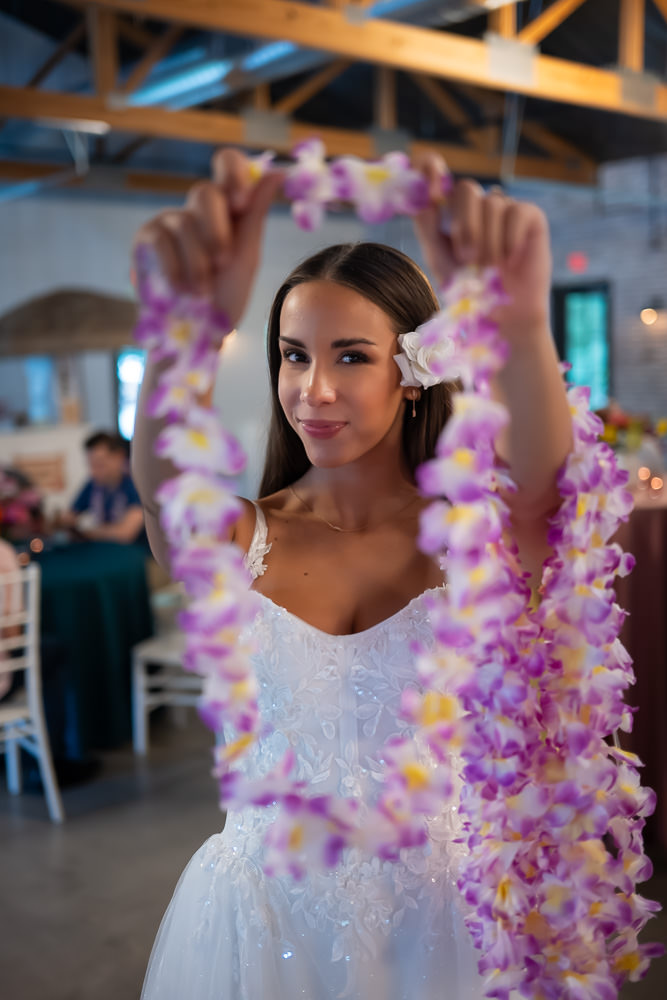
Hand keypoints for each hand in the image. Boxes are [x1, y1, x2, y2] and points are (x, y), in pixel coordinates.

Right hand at [132, 149, 284, 330]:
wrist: (200, 332)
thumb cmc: (226, 294)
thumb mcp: (248, 256)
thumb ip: (256, 213)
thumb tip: (278, 171)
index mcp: (226, 207)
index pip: (226, 163)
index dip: (232, 175)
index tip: (240, 204)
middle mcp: (196, 208)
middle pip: (204, 192)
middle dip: (217, 232)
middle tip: (223, 263)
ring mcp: (169, 221)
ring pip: (185, 223)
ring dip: (199, 263)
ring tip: (203, 291)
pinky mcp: (146, 238)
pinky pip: (161, 241)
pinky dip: (175, 268)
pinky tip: (181, 289)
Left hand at [412, 152, 551, 341]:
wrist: (503, 315)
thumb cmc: (471, 290)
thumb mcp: (441, 259)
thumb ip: (428, 227)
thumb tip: (421, 196)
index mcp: (453, 213)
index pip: (439, 178)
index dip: (432, 168)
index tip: (429, 165)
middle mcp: (479, 206)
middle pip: (466, 189)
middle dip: (464, 225)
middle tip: (467, 259)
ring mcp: (505, 209)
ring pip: (491, 204)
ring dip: (487, 242)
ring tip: (490, 269)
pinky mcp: (530, 217)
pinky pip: (515, 212)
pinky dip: (509, 239)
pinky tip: (510, 258)